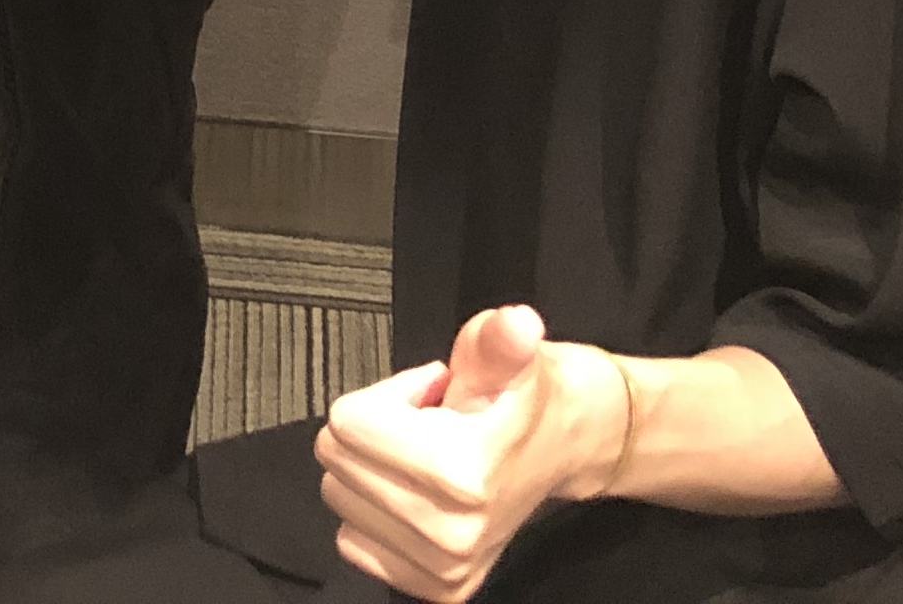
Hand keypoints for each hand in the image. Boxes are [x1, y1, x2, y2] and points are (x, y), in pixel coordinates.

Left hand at [316, 308, 625, 601]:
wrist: (566, 449)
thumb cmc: (525, 398)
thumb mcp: (509, 355)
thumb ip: (500, 340)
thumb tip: (516, 324)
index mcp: (462, 475)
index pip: (347, 423)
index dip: (387, 394)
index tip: (428, 395)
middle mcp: (450, 533)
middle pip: (336, 459)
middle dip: (376, 429)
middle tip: (428, 423)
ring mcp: (442, 567)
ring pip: (339, 499)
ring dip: (375, 469)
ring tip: (427, 454)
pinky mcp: (436, 587)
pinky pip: (353, 541)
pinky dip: (375, 512)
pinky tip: (421, 493)